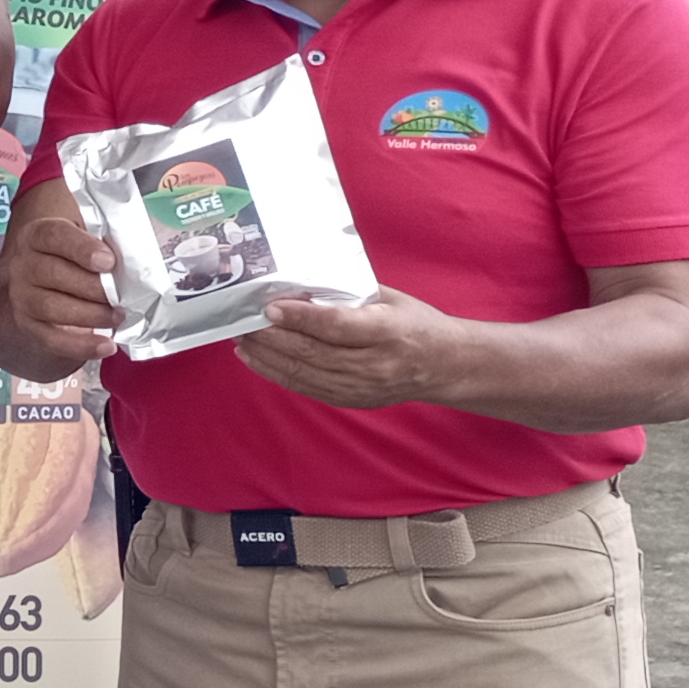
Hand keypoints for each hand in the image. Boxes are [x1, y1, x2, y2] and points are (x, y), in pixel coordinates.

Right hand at [0, 213, 118, 372]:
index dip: (81, 248)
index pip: (55, 236)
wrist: (49, 284)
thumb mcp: (93, 239)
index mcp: (39, 235)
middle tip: (122, 295)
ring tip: (118, 316)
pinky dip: (80, 345)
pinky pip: (51, 339)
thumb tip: (140, 259)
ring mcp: (21, 297)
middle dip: (93, 287)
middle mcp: (23, 264)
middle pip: (52, 273)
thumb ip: (112, 243)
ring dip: (91, 314)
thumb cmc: (81, 257)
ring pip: (51, 307)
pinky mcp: (28, 326)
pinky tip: (106, 346)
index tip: (108, 261)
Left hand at [234, 290, 466, 410]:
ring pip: (304, 374)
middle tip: (243, 322)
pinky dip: (278, 373)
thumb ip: (347, 293)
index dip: (300, 318)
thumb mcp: (390, 299)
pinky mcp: (352, 400)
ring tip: (243, 340)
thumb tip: (297, 286)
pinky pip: (307, 388)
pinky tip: (259, 360)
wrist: (446, 365)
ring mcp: (363, 387)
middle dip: (271, 338)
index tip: (270, 307)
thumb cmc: (415, 323)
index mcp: (389, 332)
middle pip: (312, 353)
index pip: (336, 326)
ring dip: (267, 357)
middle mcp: (375, 364)